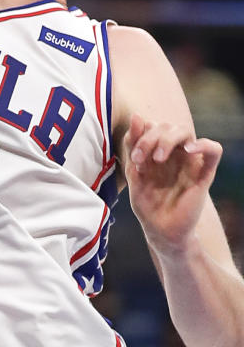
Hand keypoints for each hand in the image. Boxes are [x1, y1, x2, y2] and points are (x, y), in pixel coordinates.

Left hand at [124, 112, 222, 256]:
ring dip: (168, 139)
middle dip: (149, 137)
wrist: (161, 231)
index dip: (139, 133)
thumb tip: (138, 115)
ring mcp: (189, 162)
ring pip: (185, 131)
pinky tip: (189, 149)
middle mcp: (173, 152)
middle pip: (166, 125)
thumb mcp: (133, 172)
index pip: (151, 124)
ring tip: (158, 158)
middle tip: (140, 159)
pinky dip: (204, 144)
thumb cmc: (147, 202)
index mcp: (155, 150)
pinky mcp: (203, 174)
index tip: (134, 158)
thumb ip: (134, 145)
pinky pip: (214, 151)